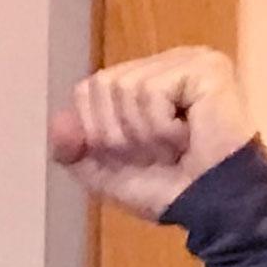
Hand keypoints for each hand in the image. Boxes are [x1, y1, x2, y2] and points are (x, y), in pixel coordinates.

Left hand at [50, 47, 254, 220]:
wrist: (209, 206)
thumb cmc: (167, 188)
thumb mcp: (104, 173)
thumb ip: (73, 149)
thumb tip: (57, 120)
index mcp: (142, 79)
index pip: (87, 90)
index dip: (97, 132)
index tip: (130, 155)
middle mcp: (165, 63)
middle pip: (102, 85)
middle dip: (118, 135)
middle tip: (155, 152)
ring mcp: (188, 60)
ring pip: (125, 88)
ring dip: (143, 135)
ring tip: (174, 147)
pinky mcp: (206, 68)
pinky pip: (153, 92)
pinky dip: (162, 128)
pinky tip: (188, 137)